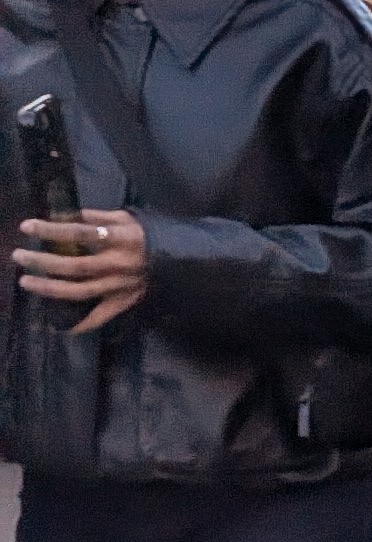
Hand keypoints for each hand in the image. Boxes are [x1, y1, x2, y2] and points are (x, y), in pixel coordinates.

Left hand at [14, 210, 147, 336]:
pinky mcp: (125, 301)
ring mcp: (120, 286)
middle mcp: (117, 264)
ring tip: (26, 282)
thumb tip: (66, 214)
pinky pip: (102, 315)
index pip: (79, 233)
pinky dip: (84, 324)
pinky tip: (64, 327)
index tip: (27, 226)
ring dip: (51, 289)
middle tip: (19, 256)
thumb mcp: (128, 217)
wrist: (182, 259)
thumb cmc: (150, 234)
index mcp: (120, 239)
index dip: (51, 230)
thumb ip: (98, 216)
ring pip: (81, 291)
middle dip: (43, 262)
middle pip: (74, 265)